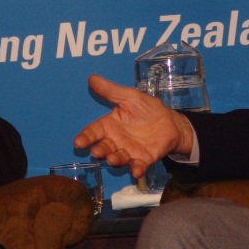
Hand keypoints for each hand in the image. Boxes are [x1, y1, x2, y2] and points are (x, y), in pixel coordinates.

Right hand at [73, 74, 195, 178]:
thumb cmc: (147, 109)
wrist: (170, 122)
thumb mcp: (130, 97)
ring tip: (113, 159)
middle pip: (104, 147)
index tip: (78, 142)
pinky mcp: (144, 159)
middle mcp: (116, 141)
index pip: (94, 131)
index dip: (86, 137)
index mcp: (110, 125)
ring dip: (115, 160)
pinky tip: (136, 170)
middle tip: (97, 152)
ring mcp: (130, 152)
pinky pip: (138, 166)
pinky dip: (136, 169)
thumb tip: (92, 77)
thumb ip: (111, 91)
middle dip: (99, 151)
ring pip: (119, 158)